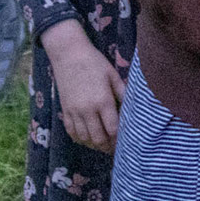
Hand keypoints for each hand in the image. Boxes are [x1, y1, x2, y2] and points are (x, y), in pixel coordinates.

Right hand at [41, 19, 124, 153]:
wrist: (68, 53)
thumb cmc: (94, 62)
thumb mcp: (112, 75)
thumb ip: (123, 93)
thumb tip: (134, 108)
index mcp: (102, 100)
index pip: (113, 129)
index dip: (120, 139)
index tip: (126, 142)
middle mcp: (87, 109)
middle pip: (98, 138)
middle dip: (108, 146)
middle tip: (115, 147)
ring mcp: (74, 111)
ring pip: (84, 138)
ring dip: (95, 145)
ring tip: (103, 144)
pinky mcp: (65, 110)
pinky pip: (71, 131)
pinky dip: (80, 139)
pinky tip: (88, 138)